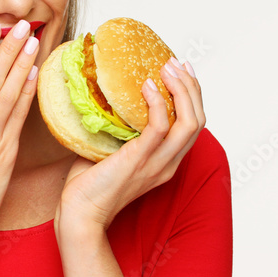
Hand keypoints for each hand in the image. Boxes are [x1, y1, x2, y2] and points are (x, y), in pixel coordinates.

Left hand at [54, 57, 205, 236]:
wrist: (79, 213)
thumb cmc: (89, 185)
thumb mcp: (110, 151)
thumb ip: (117, 128)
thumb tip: (105, 96)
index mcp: (165, 162)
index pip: (193, 126)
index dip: (192, 96)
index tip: (181, 71)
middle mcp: (167, 163)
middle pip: (198, 120)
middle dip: (192, 87)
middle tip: (176, 62)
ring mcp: (156, 163)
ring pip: (189, 122)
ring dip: (182, 89)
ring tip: (167, 67)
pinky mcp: (139, 160)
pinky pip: (160, 127)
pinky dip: (158, 102)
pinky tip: (147, 86)